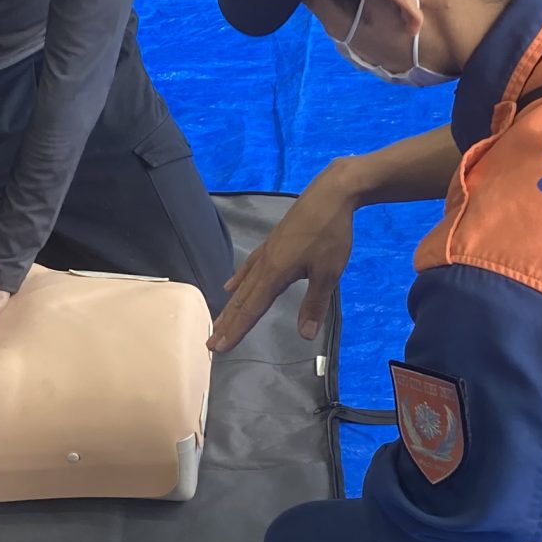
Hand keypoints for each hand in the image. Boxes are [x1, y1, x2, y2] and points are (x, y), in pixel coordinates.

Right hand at [209, 164, 358, 352]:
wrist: (331, 193)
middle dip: (226, 323)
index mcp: (275, 273)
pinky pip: (249, 268)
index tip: (218, 348)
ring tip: (218, 322)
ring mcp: (266, 251)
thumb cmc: (331, 233)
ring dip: (230, 306)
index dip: (235, 330)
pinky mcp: (273, 242)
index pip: (251, 309)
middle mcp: (264, 264)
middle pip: (241, 300)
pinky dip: (238, 280)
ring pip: (243, 285)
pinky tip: (230, 285)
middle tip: (210, 343)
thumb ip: (314, 304)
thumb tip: (305, 336)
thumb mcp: (328, 272)